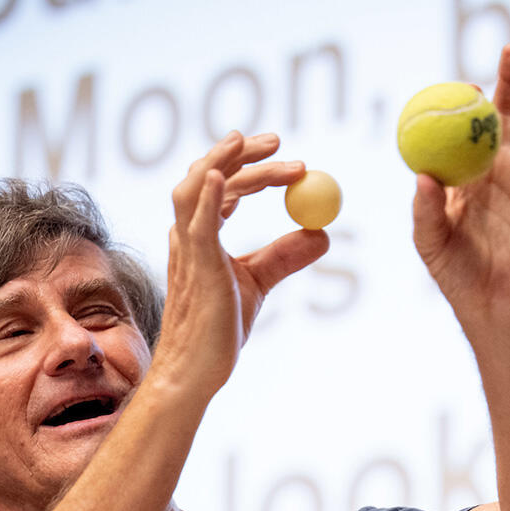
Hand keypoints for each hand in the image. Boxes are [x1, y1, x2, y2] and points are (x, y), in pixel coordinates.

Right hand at [155, 131, 329, 397]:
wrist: (197, 370)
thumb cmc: (218, 331)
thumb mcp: (259, 283)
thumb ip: (285, 256)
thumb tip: (321, 234)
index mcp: (199, 236)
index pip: (222, 185)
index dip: (251, 165)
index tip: (286, 157)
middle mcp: (188, 236)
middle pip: (209, 175)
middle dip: (242, 153)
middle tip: (280, 140)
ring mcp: (189, 250)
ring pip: (197, 187)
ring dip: (226, 161)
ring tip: (259, 144)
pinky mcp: (197, 268)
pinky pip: (199, 225)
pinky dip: (211, 197)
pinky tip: (225, 177)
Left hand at [411, 43, 509, 340]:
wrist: (498, 307)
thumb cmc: (458, 276)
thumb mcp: (432, 244)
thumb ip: (425, 211)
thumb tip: (421, 176)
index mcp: (463, 173)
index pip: (463, 128)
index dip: (465, 102)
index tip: (463, 86)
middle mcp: (497, 168)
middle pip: (504, 112)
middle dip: (508, 78)